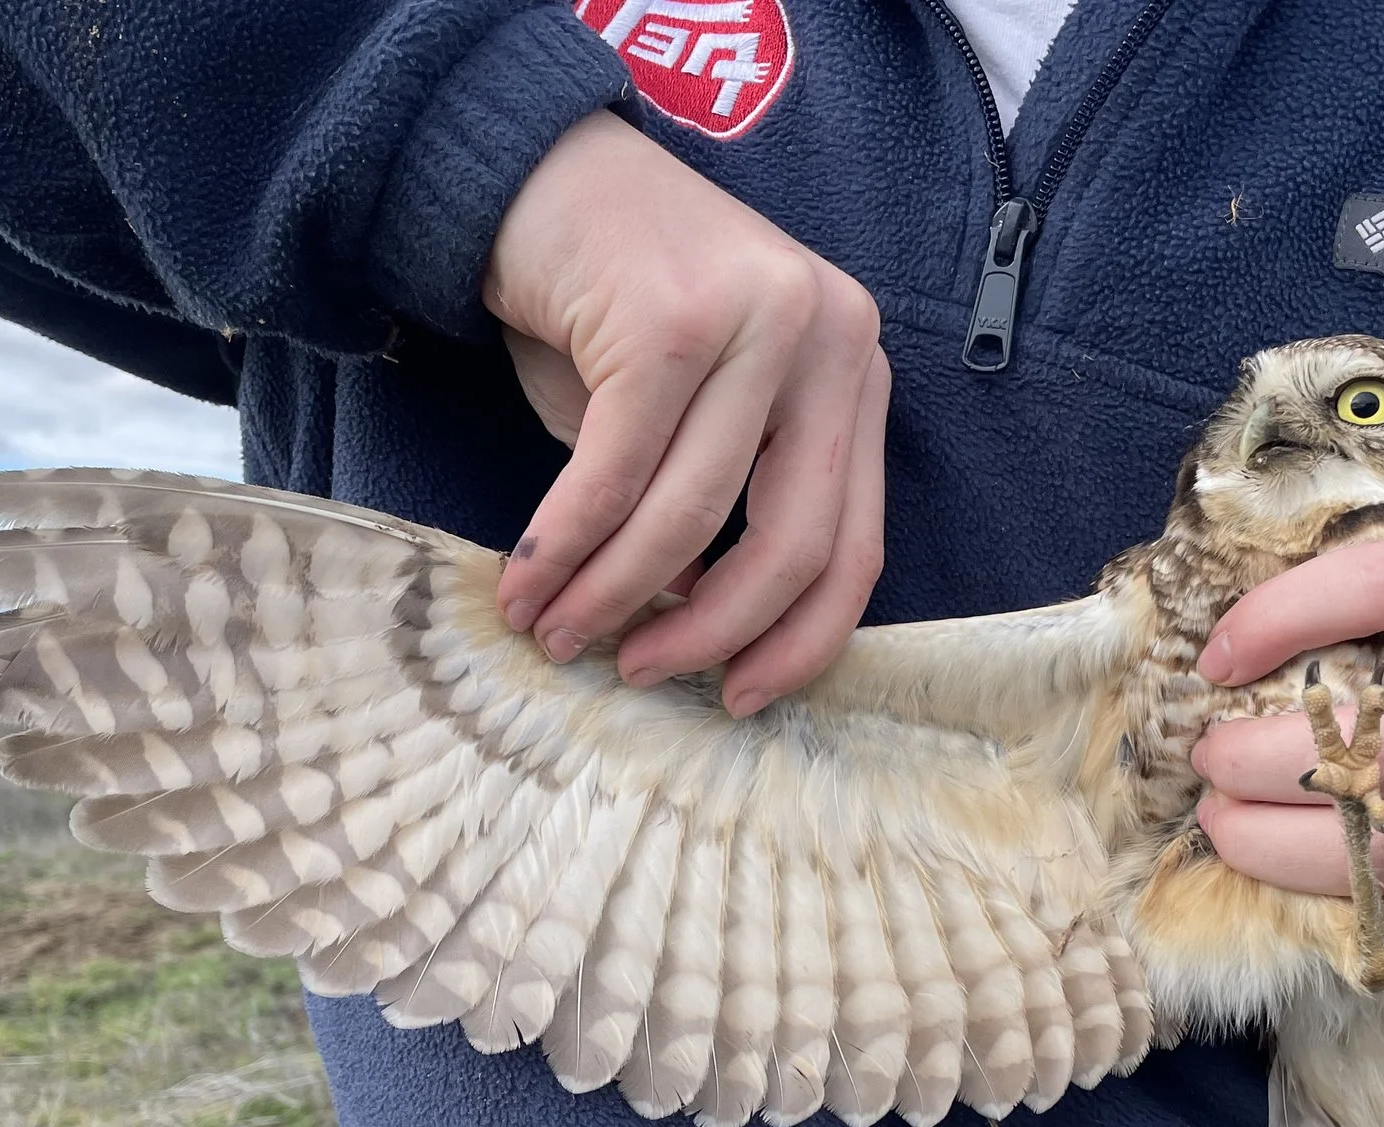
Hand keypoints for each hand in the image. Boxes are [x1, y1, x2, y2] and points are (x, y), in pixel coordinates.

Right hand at [483, 111, 889, 716]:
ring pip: (692, 515)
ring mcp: (759, 318)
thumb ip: (722, 508)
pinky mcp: (669, 317)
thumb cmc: (612, 308)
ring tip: (556, 634)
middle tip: (640, 675)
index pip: (857, 542)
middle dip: (708, 633)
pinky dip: (563, 546)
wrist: (533, 171)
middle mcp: (831, 336)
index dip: (801, 640)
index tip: (741, 698)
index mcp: (856, 370)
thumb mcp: (697, 412)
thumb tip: (697, 632)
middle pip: (792, 542)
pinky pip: (615, 475)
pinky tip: (526, 584)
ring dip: (612, 595)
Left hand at [1190, 541, 1383, 968]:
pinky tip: (1289, 878)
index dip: (1283, 614)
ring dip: (1270, 844)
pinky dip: (1324, 898)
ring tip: (1225, 826)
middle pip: (1378, 743)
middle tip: (1209, 765)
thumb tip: (1235, 641)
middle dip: (1258, 760)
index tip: (1216, 660)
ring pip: (1380, 848)